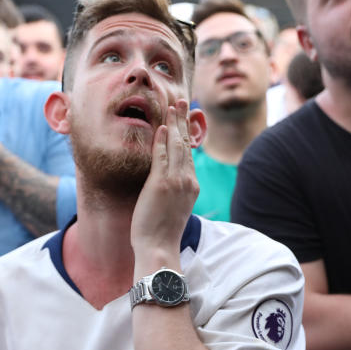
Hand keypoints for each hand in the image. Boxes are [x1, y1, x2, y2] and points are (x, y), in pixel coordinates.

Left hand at [130, 100, 198, 264]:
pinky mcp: (161, 183)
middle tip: (182, 102)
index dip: (186, 135)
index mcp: (191, 186)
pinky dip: (163, 139)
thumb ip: (173, 194)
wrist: (159, 247)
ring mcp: (176, 181)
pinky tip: (163, 126)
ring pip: (177, 145)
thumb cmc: (161, 234)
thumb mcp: (173, 210)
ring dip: (174, 123)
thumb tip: (167, 188)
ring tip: (173, 105)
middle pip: (186, 145)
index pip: (189, 155)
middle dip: (183, 121)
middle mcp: (187, 181)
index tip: (183, 120)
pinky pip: (162, 155)